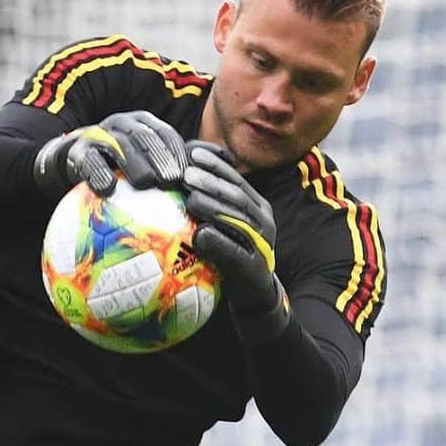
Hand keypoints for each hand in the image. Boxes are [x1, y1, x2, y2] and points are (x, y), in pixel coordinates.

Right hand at [34, 111, 188, 199]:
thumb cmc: (117, 167)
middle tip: (171, 180)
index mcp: (142, 124)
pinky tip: (108, 189)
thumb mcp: (141, 161)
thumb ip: (164, 169)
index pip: (165, 134)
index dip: (177, 152)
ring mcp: (99, 135)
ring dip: (134, 163)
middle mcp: (122, 124)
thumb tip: (197, 190)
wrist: (74, 160)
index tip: (188, 175)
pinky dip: (98, 174)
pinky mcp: (78, 152)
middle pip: (144, 137)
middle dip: (160, 157)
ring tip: (146, 183)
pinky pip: (89, 161)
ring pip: (119, 145)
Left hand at [183, 141, 289, 340]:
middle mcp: (263, 220)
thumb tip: (182, 177)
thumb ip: (212, 203)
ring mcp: (261, 243)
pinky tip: (200, 235)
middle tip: (186, 174)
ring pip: (238, 220)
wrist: (255, 293)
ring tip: (191, 200)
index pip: (235, 179)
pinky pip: (236, 253)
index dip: (215, 165)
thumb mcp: (225, 224)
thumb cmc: (233, 254)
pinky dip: (219, 243)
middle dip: (212, 182)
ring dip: (214, 208)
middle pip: (236, 196)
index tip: (192, 153)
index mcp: (256, 205)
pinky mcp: (254, 268)